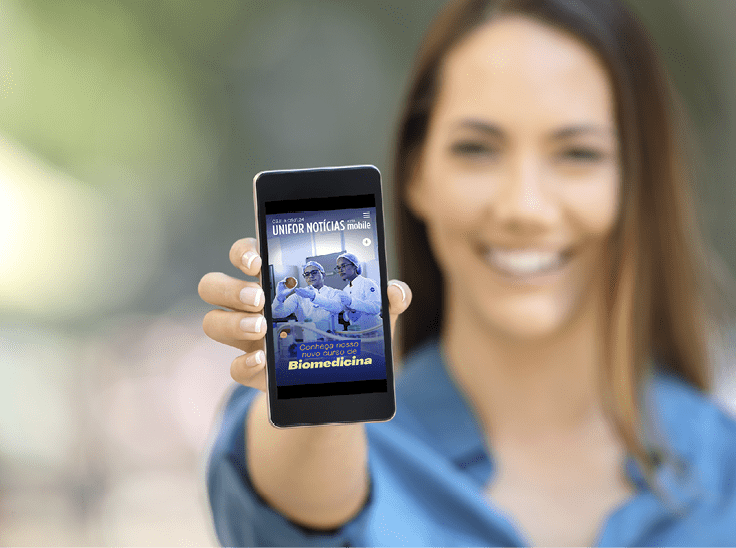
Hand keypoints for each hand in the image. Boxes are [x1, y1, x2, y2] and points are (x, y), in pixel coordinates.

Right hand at [198, 237, 411, 392]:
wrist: (345, 378)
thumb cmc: (353, 328)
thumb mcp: (373, 313)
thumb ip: (387, 299)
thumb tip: (396, 292)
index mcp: (277, 278)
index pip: (244, 253)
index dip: (243, 252)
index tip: (258, 261)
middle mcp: (253, 304)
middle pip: (213, 285)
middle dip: (230, 288)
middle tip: (260, 298)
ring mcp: (248, 338)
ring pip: (213, 322)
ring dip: (232, 323)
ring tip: (263, 327)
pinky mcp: (255, 371)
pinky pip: (233, 367)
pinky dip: (244, 363)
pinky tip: (264, 360)